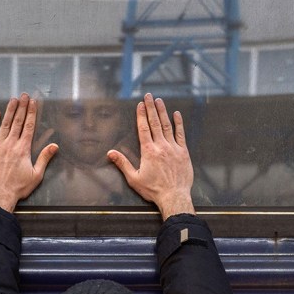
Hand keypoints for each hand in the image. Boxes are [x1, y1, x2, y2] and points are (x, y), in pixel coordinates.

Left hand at [0, 93, 58, 212]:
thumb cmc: (18, 187)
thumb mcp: (36, 175)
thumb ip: (45, 158)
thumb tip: (54, 146)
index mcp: (23, 149)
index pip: (28, 126)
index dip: (31, 113)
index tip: (33, 102)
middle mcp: (11, 144)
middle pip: (17, 122)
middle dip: (21, 107)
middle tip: (24, 95)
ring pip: (5, 124)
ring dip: (9, 111)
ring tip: (13, 99)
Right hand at [107, 93, 194, 220]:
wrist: (174, 197)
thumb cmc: (154, 190)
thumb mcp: (134, 178)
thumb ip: (122, 163)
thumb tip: (111, 153)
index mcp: (148, 151)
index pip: (143, 128)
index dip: (141, 115)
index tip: (140, 104)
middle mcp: (161, 146)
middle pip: (155, 123)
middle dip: (151, 108)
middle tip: (148, 96)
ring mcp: (173, 148)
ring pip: (167, 125)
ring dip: (163, 112)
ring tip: (159, 101)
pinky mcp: (183, 152)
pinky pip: (180, 134)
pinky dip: (178, 123)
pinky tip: (176, 114)